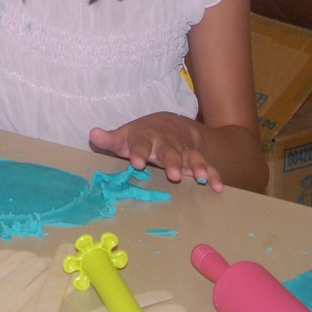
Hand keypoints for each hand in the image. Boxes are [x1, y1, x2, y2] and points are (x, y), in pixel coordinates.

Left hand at [89, 111, 222, 190]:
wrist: (168, 124)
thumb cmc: (141, 136)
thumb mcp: (124, 137)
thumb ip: (108, 140)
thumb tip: (92, 134)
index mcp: (145, 138)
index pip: (141, 144)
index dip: (138, 152)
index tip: (136, 162)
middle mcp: (166, 143)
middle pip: (169, 151)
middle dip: (172, 162)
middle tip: (173, 175)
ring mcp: (183, 151)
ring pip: (192, 157)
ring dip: (197, 166)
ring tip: (202, 178)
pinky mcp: (197, 158)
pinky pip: (209, 166)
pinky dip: (215, 175)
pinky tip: (218, 187)